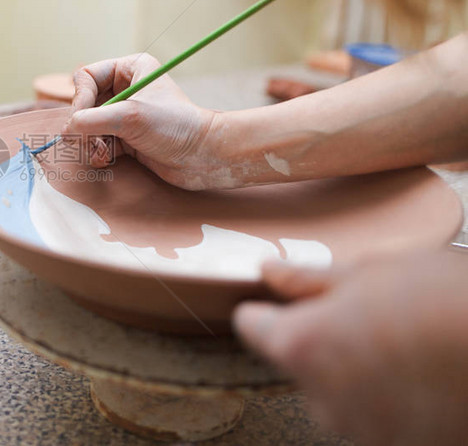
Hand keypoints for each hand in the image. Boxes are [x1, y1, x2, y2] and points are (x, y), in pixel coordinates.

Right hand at [62, 53, 217, 189]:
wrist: (203, 157)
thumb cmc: (175, 127)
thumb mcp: (130, 117)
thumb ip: (91, 120)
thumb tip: (65, 130)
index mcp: (130, 69)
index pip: (86, 77)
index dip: (80, 98)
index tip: (82, 120)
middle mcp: (126, 88)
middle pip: (84, 103)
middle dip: (84, 125)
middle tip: (88, 140)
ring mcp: (125, 113)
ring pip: (88, 125)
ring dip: (90, 141)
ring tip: (101, 152)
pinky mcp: (127, 136)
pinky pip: (98, 141)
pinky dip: (98, 151)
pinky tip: (106, 159)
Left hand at [233, 252, 467, 445]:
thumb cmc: (449, 301)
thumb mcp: (374, 272)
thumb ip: (310, 280)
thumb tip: (269, 275)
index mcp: (303, 345)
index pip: (252, 326)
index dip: (264, 308)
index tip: (279, 298)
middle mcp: (321, 397)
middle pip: (296, 359)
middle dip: (320, 336)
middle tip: (367, 312)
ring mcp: (360, 430)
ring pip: (336, 388)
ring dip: (355, 368)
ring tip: (405, 341)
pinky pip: (373, 414)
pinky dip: (387, 395)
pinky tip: (422, 372)